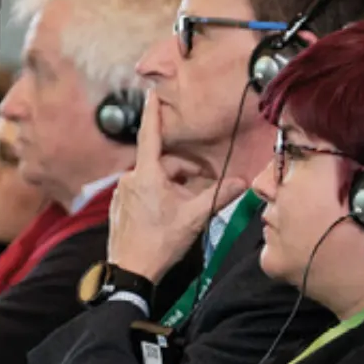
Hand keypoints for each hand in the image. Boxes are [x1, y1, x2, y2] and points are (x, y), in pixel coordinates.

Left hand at [108, 98, 241, 280]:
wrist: (131, 270)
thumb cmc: (160, 242)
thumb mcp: (195, 217)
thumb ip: (220, 195)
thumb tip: (243, 182)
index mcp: (147, 174)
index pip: (150, 135)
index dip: (153, 113)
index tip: (152, 93)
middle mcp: (131, 178)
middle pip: (162, 163)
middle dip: (184, 171)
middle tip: (204, 186)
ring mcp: (122, 193)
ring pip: (154, 178)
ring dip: (173, 184)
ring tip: (188, 204)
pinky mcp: (120, 205)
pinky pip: (143, 190)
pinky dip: (159, 194)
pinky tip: (170, 212)